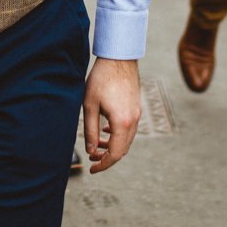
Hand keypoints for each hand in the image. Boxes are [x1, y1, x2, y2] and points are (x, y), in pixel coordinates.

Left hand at [81, 57, 140, 173]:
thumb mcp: (90, 106)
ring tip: (98, 146)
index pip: (116, 154)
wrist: (119, 57)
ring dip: (113, 146)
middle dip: (108, 157)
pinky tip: (107, 130)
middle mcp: (134, 120)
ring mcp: (137, 113)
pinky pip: (129, 129)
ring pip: (127, 139)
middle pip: (123, 149)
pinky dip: (119, 135)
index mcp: (122, 122)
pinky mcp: (136, 107)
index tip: (92, 169)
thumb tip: (91, 151)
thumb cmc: (101, 79)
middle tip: (92, 159)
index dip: (104, 165)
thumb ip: (90, 130)